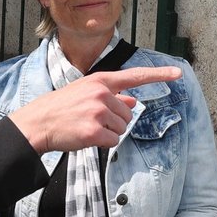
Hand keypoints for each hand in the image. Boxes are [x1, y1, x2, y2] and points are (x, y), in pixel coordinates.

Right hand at [8, 66, 180, 153]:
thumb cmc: (62, 107)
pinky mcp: (94, 132)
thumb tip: (134, 101)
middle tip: (92, 120)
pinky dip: (103, 143)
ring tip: (87, 127)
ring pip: (122, 128)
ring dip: (109, 133)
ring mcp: (98, 112)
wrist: (38, 122)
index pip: (135, 76)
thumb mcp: (86, 93)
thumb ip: (112, 95)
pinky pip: (113, 141)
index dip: (159, 75)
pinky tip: (87, 137)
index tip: (178, 73)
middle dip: (115, 121)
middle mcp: (101, 93)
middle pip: (129, 114)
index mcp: (101, 81)